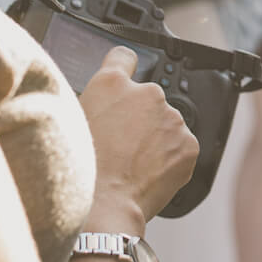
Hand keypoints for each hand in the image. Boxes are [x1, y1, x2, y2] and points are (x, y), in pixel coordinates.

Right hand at [79, 47, 198, 224]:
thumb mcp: (73, 123)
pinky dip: (169, 159)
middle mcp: (147, 93)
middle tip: (122, 146)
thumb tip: (102, 106)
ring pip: (165, 125)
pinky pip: (180, 147)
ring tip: (133, 164)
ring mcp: (171, 117)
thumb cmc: (82, 168)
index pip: (123, 57)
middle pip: (148, 100)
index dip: (123, 70)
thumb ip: (93, 104)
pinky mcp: (189, 143)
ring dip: (155, 139)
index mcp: (111, 83)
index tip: (126, 80)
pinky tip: (148, 172)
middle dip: (140, 118)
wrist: (105, 204)